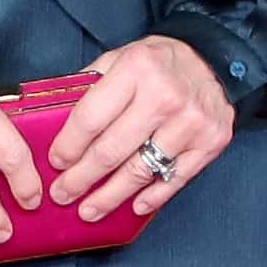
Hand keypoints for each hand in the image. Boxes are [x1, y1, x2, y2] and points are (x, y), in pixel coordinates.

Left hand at [44, 33, 234, 217]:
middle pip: (111, 151)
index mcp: (136, 69)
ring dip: (110, 196)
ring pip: (140, 171)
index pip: (90, 118)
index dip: (69, 146)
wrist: (213, 60)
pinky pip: (175, 179)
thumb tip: (53, 120)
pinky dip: (152, 197)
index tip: (55, 163)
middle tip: (63, 194)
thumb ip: (90, 86)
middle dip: (81, 178)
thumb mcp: (120, 57)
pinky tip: (133, 206)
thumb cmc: (159, 62)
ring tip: (89, 210)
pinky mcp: (211, 142)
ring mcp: (191, 122)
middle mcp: (165, 96)